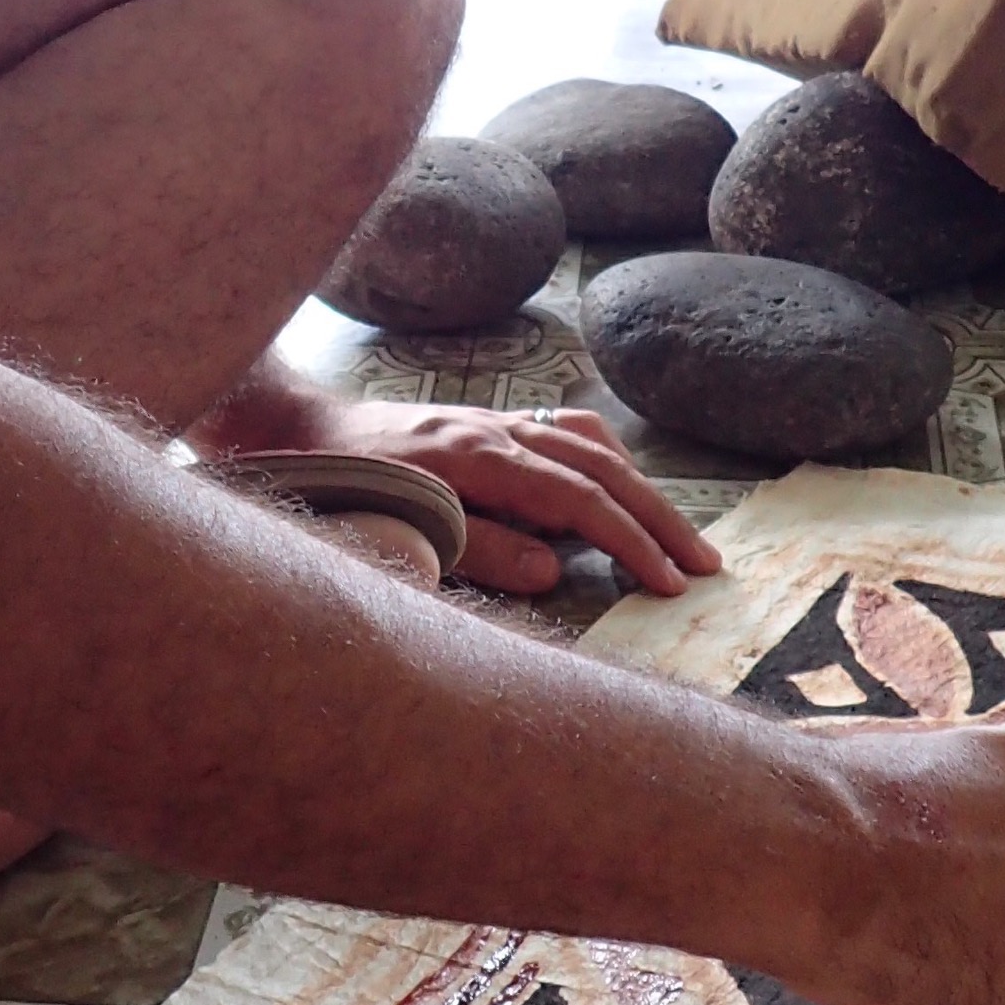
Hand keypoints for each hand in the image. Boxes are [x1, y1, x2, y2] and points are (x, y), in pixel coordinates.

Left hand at [323, 399, 720, 598]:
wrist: (298, 428)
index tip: (671, 582)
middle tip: (707, 565)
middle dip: (660, 519)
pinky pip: (566, 431)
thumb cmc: (345, 488)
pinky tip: (616, 481)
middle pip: (603, 471)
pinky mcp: (488, 423)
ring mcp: (496, 421)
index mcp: (483, 460)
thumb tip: (556, 570)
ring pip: (592, 446)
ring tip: (677, 533)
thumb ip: (481, 549)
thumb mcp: (405, 530)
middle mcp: (500, 431)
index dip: (632, 544)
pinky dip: (604, 457)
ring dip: (641, 490)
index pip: (582, 503)